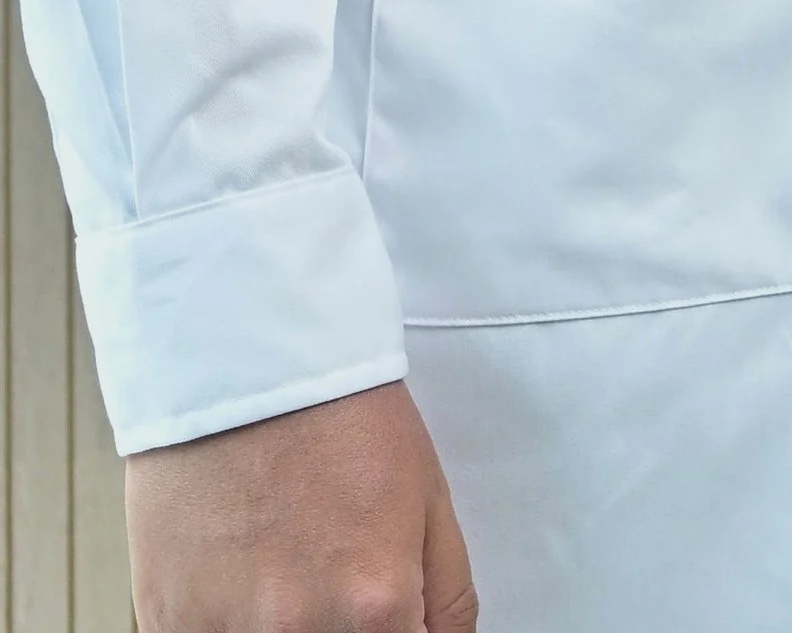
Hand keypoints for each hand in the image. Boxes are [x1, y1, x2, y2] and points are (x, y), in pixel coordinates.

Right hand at [127, 379, 476, 632]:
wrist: (245, 362)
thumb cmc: (340, 416)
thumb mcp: (430, 499)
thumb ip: (447, 598)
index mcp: (375, 607)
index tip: (392, 623)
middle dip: (345, 631)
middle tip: (337, 583)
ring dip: (286, 626)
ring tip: (287, 572)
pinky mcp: (167, 625)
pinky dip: (230, 627)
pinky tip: (242, 580)